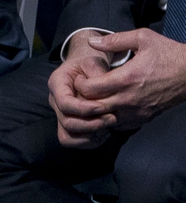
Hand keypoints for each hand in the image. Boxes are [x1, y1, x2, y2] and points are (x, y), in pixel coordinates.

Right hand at [47, 32, 115, 148]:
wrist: (86, 70)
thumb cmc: (90, 65)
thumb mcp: (93, 61)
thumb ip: (96, 72)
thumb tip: (102, 87)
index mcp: (57, 83)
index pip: (65, 103)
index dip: (83, 108)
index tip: (101, 107)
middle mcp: (55, 102)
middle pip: (66, 122)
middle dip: (90, 124)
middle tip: (112, 119)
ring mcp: (60, 115)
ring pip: (67, 136)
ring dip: (89, 136)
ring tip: (108, 128)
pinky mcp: (68, 126)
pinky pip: (73, 141)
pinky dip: (89, 142)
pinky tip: (104, 134)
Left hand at [68, 29, 185, 130]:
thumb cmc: (169, 52)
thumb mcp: (144, 38)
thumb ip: (116, 40)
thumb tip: (92, 41)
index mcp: (126, 78)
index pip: (89, 89)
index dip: (80, 83)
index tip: (83, 76)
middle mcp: (128, 99)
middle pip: (92, 108)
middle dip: (84, 99)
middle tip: (86, 88)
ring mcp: (136, 112)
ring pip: (103, 120)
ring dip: (96, 111)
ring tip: (98, 98)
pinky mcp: (143, 118)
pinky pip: (118, 125)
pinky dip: (110, 118)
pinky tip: (113, 107)